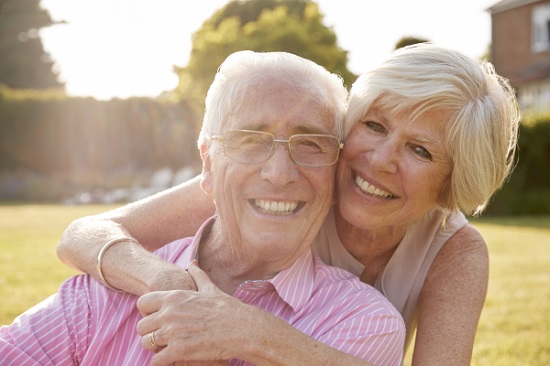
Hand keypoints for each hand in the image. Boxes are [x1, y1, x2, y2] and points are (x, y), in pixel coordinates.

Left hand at [137, 261, 255, 365]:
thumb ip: (197, 275)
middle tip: (164, 337)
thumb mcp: (210, 288)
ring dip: (155, 348)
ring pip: (146, 344)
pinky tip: (174, 359)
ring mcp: (172, 332)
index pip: (142, 303)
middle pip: (141, 327)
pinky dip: (162, 362)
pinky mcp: (179, 351)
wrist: (241, 329)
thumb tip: (193, 262)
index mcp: (173, 297)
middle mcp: (169, 313)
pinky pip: (156, 360)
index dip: (148, 313)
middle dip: (150, 333)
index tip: (158, 319)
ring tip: (169, 348)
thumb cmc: (227, 309)